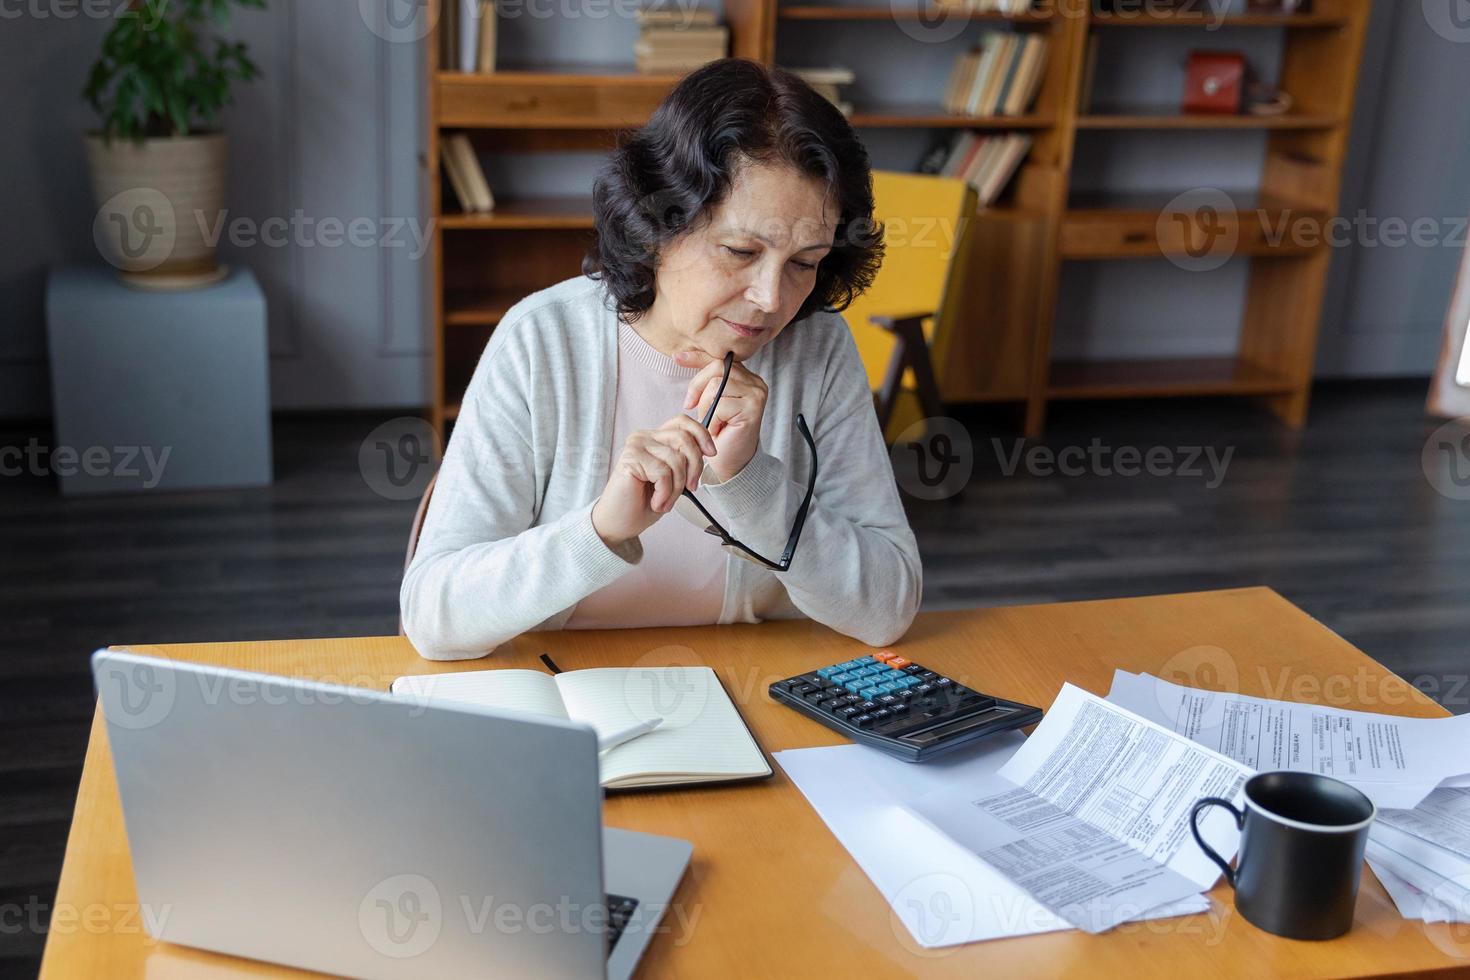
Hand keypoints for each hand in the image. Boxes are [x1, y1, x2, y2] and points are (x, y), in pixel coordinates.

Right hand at [591, 415, 717, 547]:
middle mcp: (644, 437)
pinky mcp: (630, 459)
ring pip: (675, 459)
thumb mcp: (673, 479)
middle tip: (691, 488)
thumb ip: (684, 461)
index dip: (701, 435)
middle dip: (694, 467)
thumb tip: (706, 450)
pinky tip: (656, 502)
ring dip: (676, 487)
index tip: (711, 453)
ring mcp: (635, 446)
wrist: (619, 523)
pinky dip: (665, 493)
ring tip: (665, 501)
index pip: (683, 422)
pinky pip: (663, 473)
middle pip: (684, 439)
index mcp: (655, 438)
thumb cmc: (644, 502)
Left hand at [676, 350, 768, 482]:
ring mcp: (756, 394)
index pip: (720, 359)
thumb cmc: (719, 433)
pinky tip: (718, 430)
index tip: (677, 357)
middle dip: (698, 387)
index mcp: (746, 377)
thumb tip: (679, 355)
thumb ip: (705, 379)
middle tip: (692, 407)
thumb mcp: (709, 401)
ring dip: (706, 407)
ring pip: (716, 386)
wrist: (730, 461)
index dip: (697, 357)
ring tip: (712, 422)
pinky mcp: (753, 408)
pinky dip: (713, 420)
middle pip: (717, 368)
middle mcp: (756, 382)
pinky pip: (720, 405)